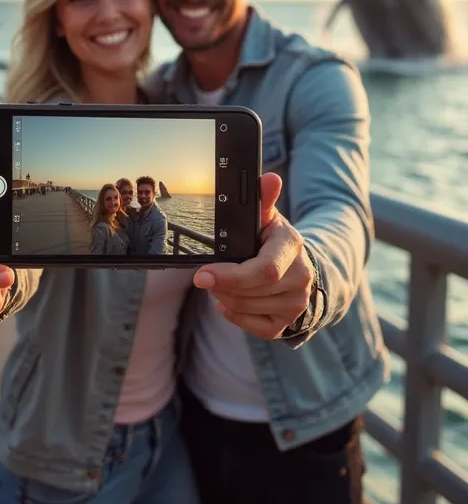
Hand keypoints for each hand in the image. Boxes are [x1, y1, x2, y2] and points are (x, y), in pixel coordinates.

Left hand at [193, 172, 314, 339]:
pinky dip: (234, 313)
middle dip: (221, 285)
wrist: (300, 269)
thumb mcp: (269, 218)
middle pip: (249, 292)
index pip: (264, 270)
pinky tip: (232, 300)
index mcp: (292, 247)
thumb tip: (269, 178)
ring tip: (222, 283)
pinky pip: (251, 325)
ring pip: (246, 308)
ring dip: (224, 297)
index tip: (202, 275)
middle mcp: (300, 278)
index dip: (231, 275)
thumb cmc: (275, 241)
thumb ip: (264, 198)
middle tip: (207, 276)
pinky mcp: (286, 323)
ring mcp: (296, 304)